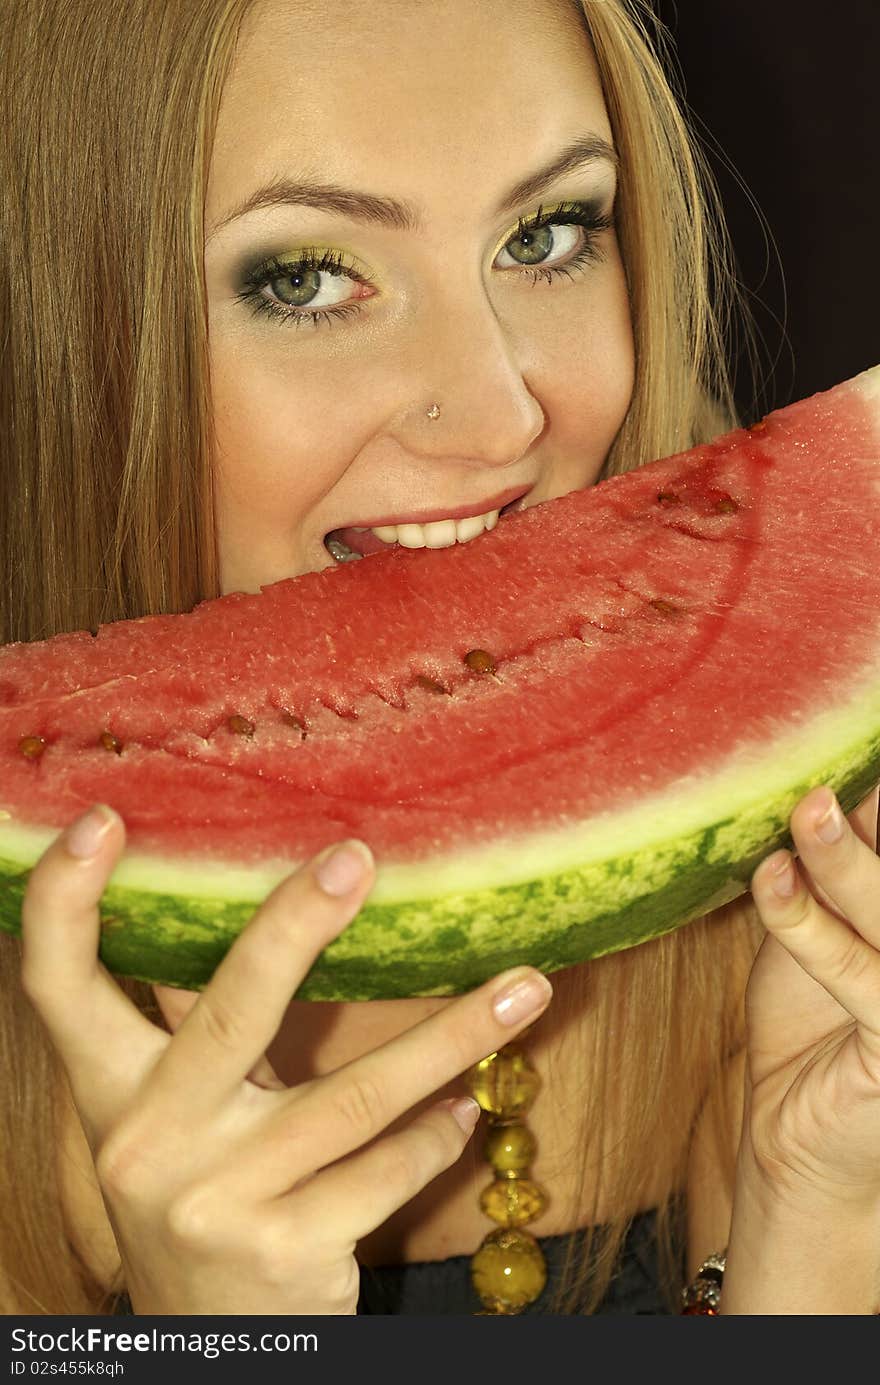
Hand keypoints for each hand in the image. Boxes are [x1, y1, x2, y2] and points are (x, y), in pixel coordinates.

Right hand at [20, 805, 551, 1314]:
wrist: (209, 1344)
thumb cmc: (202, 1193)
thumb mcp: (175, 1117)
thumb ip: (198, 1026)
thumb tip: (264, 902)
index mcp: (112, 1090)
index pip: (60, 986)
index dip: (67, 903)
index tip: (104, 820)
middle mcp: (149, 1142)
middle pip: (225, 1013)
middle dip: (291, 929)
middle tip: (357, 857)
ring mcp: (217, 1200)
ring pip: (353, 1098)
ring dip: (452, 1037)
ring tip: (526, 988)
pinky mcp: (286, 1251)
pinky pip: (384, 1171)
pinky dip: (435, 1136)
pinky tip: (468, 1109)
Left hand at [743, 781, 879, 1206]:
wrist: (798, 1146)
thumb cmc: (811, 1032)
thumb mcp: (823, 934)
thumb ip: (839, 872)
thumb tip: (834, 786)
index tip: (867, 745)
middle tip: (836, 774)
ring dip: (849, 862)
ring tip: (811, 809)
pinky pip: (858, 975)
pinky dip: (808, 924)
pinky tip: (773, 879)